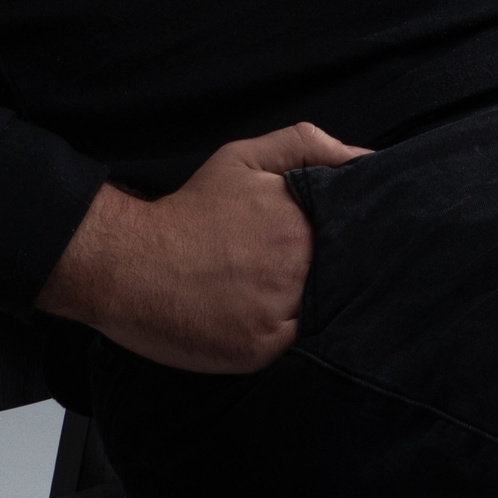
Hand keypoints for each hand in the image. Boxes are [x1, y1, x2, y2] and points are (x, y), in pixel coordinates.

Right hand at [35, 122, 369, 372]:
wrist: (129, 263)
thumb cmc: (190, 211)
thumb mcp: (244, 160)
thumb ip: (306, 147)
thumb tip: (368, 159)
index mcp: (300, 219)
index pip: (357, 233)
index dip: (361, 238)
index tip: (354, 243)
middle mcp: (296, 265)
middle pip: (346, 276)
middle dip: (344, 274)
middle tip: (310, 273)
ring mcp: (279, 311)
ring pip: (326, 314)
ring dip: (323, 310)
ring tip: (288, 298)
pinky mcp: (260, 349)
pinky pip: (297, 348)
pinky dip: (293, 338)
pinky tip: (271, 322)